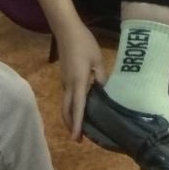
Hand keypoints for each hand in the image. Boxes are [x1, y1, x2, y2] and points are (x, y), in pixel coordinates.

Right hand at [56, 22, 107, 138]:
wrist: (66, 30)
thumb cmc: (84, 43)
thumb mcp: (97, 60)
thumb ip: (101, 77)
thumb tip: (104, 92)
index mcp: (78, 81)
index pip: (78, 107)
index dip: (78, 124)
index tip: (77, 138)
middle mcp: (68, 85)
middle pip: (67, 110)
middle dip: (71, 125)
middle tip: (79, 139)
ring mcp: (64, 81)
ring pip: (66, 104)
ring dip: (71, 117)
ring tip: (80, 127)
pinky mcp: (64, 77)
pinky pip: (67, 96)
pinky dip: (71, 106)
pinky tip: (80, 107)